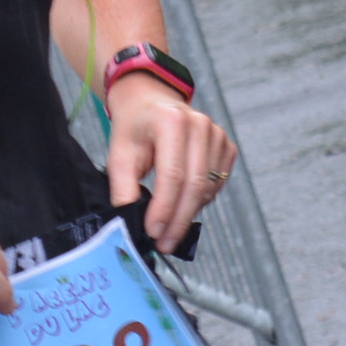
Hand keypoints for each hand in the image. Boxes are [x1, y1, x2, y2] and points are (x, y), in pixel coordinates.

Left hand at [104, 78, 232, 256]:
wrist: (151, 101)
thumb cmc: (134, 127)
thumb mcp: (119, 154)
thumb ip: (123, 188)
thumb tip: (130, 223)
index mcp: (171, 121)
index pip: (173, 175)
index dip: (164, 208)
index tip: (153, 233)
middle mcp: (200, 125)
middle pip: (194, 184)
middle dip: (178, 220)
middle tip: (164, 243)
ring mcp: (217, 134)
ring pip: (207, 188)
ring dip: (188, 213)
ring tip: (169, 228)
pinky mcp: (226, 146)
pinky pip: (217, 184)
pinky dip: (200, 200)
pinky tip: (183, 204)